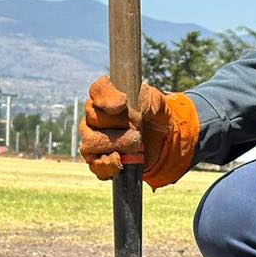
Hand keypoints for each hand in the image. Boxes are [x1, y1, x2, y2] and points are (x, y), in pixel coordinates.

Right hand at [78, 76, 198, 188]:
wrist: (164, 137)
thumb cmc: (153, 113)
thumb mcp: (152, 99)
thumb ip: (137, 97)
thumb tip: (118, 105)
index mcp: (104, 96)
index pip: (97, 90)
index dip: (108, 98)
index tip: (123, 104)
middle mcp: (92, 117)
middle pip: (93, 119)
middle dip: (120, 124)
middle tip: (139, 127)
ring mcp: (92, 140)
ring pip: (91, 143)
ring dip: (118, 145)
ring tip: (136, 144)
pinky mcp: (99, 161)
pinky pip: (96, 166)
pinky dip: (109, 165)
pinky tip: (121, 161)